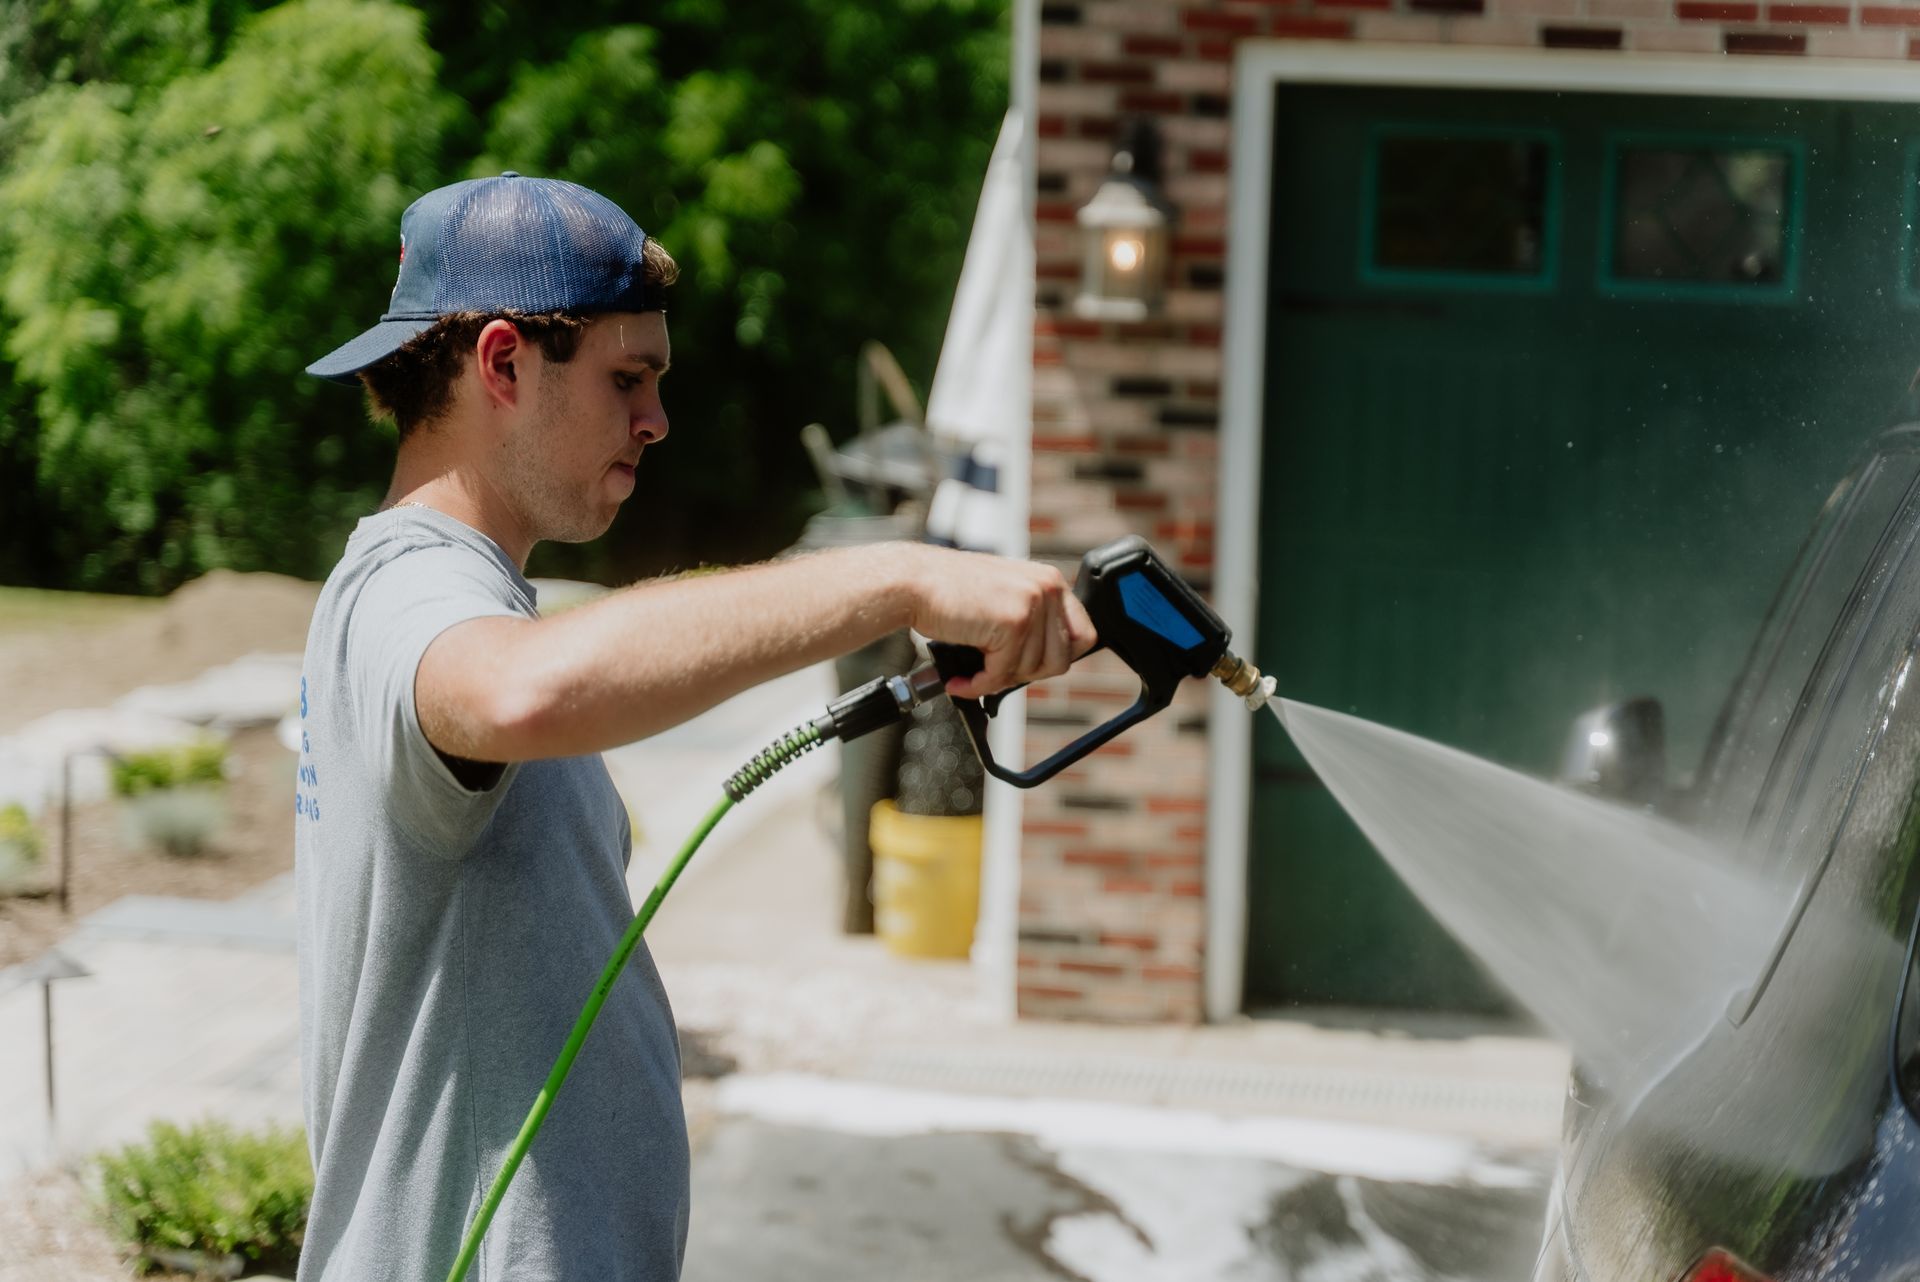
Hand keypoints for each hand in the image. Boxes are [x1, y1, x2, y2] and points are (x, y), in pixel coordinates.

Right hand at [903, 547, 1098, 697]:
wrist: (913, 582)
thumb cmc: (949, 594)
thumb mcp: (1003, 599)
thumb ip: (1031, 622)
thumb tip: (1049, 662)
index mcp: (1049, 581)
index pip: (1083, 635)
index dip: (1058, 658)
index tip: (1031, 666)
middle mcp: (1047, 588)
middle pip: (1061, 660)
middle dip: (1026, 674)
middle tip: (995, 671)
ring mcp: (1032, 603)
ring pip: (1032, 671)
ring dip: (998, 680)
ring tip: (973, 673)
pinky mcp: (1013, 622)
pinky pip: (1004, 674)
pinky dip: (980, 686)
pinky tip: (961, 681)